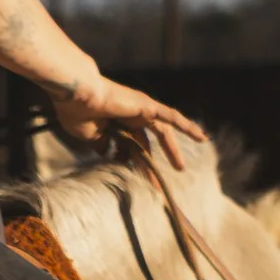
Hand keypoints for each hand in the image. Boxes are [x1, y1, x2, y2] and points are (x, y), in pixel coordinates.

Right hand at [53, 72, 204, 166]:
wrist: (79, 96)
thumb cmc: (78, 113)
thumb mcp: (90, 135)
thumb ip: (100, 143)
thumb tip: (105, 152)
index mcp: (115, 125)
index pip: (129, 147)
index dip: (132, 164)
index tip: (135, 181)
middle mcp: (131, 117)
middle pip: (147, 144)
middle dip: (151, 164)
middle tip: (157, 183)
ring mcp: (141, 111)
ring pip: (163, 133)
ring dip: (172, 151)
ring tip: (180, 169)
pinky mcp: (148, 107)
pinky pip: (172, 117)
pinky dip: (187, 126)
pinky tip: (200, 137)